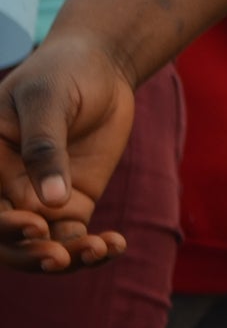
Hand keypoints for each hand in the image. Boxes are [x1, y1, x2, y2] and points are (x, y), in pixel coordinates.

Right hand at [0, 33, 138, 273]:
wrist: (101, 69)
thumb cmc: (62, 74)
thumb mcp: (48, 102)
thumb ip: (45, 148)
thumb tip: (51, 201)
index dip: (3, 226)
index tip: (35, 225)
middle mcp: (6, 183)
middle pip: (7, 237)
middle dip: (29, 254)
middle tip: (60, 257)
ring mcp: (40, 196)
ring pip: (43, 244)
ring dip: (67, 257)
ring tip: (97, 249)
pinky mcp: (74, 201)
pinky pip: (77, 237)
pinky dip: (94, 248)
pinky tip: (115, 243)